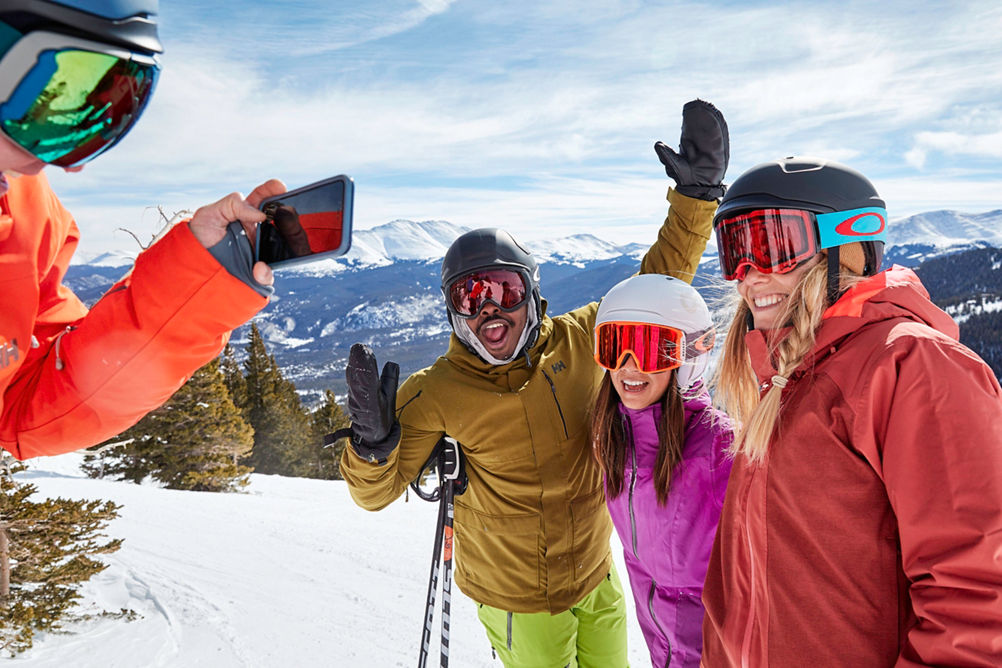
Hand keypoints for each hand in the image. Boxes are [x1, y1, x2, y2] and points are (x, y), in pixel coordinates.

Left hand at [189, 179, 286, 285]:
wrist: (191, 265)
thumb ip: (233, 205)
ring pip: (281, 249)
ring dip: (281, 246)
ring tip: (268, 246)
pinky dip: (265, 273)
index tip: (279, 186)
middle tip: (288, 212)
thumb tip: (260, 214)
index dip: (272, 190)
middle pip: (279, 221)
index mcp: (245, 214)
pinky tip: (257, 270)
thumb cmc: (199, 237)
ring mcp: (260, 251)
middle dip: (289, 216)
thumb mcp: (209, 213)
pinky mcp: (258, 272)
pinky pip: (268, 274)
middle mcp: (256, 231)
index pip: (262, 198)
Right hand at [345, 343, 400, 462]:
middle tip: (358, 348)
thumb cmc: (381, 416)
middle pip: (356, 376)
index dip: (361, 360)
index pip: (361, 372)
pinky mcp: (368, 412)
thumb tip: (391, 363)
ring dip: (358, 371)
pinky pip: (365, 397)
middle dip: (358, 362)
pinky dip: (363, 387)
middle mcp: (360, 395)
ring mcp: (362, 404)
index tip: (360, 347)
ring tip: (359, 356)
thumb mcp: (387, 393)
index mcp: (365, 389)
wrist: (379, 438)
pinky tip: (364, 376)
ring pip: (357, 385)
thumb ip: (389, 378)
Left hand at [654, 99, 728, 200]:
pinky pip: (720, 136)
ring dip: (711, 117)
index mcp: (689, 142)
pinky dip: (720, 126)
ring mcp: (710, 145)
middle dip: (702, 112)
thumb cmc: (684, 176)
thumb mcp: (673, 164)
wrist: (697, 188)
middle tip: (699, 101)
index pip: (691, 126)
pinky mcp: (719, 150)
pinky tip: (718, 117)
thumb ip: (667, 154)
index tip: (690, 105)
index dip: (691, 116)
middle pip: (702, 124)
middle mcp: (700, 141)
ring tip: (709, 106)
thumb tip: (657, 144)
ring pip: (712, 128)